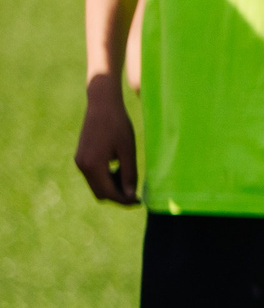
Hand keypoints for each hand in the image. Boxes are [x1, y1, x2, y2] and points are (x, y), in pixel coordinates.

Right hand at [74, 80, 138, 203]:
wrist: (102, 105)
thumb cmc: (118, 125)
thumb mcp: (128, 151)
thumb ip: (129, 174)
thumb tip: (129, 195)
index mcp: (93, 165)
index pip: (109, 193)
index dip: (124, 200)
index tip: (139, 201)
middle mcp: (82, 165)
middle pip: (100, 193)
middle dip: (118, 196)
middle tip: (136, 194)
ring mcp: (79, 161)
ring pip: (97, 186)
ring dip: (113, 187)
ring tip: (129, 178)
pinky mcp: (81, 156)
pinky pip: (94, 176)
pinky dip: (107, 178)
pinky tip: (120, 170)